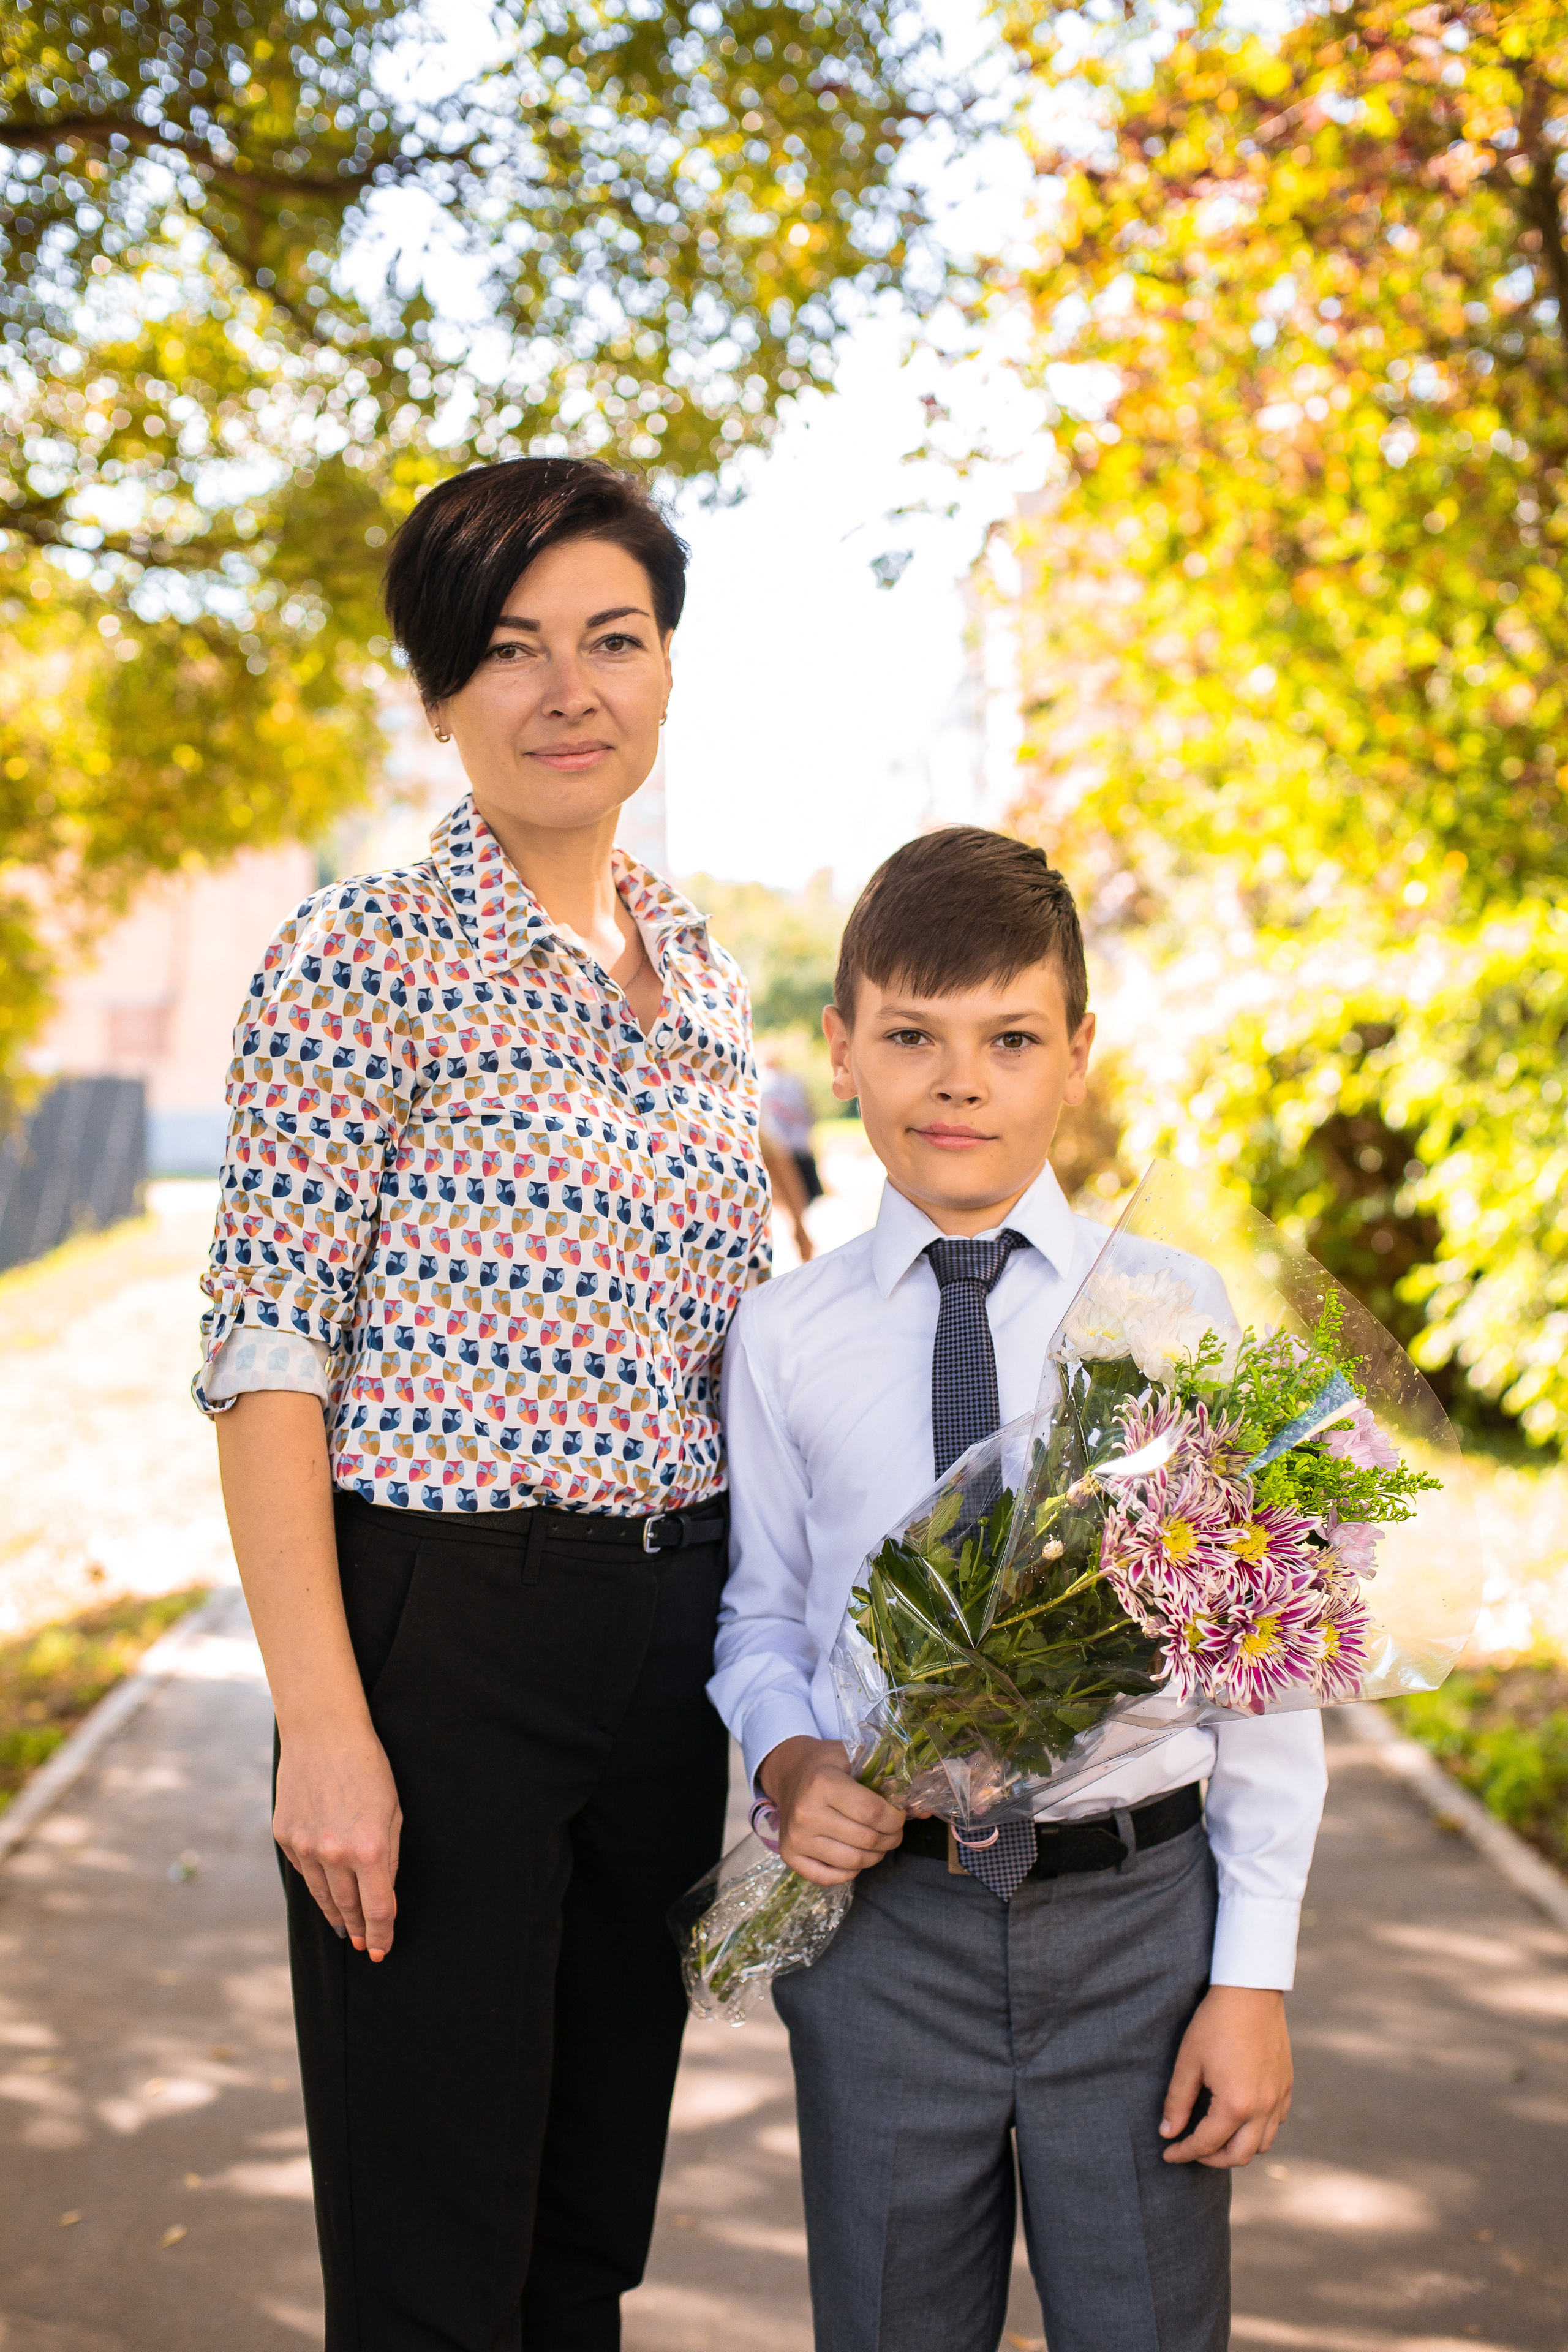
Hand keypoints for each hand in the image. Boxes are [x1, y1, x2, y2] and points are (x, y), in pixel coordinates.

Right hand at [274, 1717, 402, 1960]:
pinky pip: (303, 1871)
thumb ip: (389, 1855)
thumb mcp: (393, 1811)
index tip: (383, 1950)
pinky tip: (324, 1892)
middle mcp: (334, 1854)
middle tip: (366, 1945)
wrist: (322, 1733)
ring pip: (322, 1896)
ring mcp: (305, 1847)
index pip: (377, 1909)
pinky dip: (316, 1885)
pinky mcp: (285, 1837)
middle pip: (349, 1908)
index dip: (382, 1933)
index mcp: (369, 1848)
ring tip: (346, 1930)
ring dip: (337, 1916)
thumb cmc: (368, 1767)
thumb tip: (382, 1891)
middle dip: (359, 1930)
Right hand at [759, 1735, 905, 1886]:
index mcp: (822, 1783)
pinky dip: (851, 1871)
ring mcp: (796, 1838)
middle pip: (867, 1840)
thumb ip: (888, 1778)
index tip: (899, 1814)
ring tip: (878, 1841)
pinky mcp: (790, 1856)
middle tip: (894, 1829)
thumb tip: (923, 1810)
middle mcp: (806, 1813)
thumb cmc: (828, 1764)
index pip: (873, 1812)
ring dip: (876, 1855)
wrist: (790, 1773)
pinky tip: (855, 1853)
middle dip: (892, 1837)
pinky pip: (831, 1877)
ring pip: (854, 1862)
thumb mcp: (855, 1756)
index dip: (896, 1818)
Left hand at [1160, 1985, 1292, 2167]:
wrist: (1251, 1991)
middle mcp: (1263, 2108)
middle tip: (1190, 2149)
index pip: (1207, 2144)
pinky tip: (1240, 2117)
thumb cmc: (1215, 2022)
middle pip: (1239, 2156)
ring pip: (1262, 2144)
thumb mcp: (1189, 2061)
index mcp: (1236, 2105)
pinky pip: (1275, 2123)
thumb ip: (1177, 2101)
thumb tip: (1167, 2133)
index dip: (1184, 2152)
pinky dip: (1257, 2131)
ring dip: (1237, 2148)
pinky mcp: (1287, 2086)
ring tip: (1214, 2136)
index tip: (1167, 2154)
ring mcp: (1279, 2098)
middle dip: (1211, 2159)